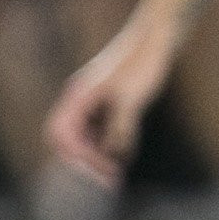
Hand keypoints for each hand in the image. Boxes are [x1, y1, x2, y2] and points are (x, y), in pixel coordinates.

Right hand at [45, 22, 177, 187]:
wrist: (155, 37)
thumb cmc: (142, 63)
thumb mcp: (132, 98)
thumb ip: (120, 127)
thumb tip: (114, 155)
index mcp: (78, 96)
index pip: (63, 136)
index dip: (80, 158)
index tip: (105, 171)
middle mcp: (80, 99)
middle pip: (68, 140)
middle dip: (85, 163)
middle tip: (109, 182)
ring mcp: (92, 100)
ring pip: (84, 137)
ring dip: (95, 157)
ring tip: (115, 175)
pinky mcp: (108, 101)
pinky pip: (98, 130)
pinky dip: (106, 146)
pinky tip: (123, 157)